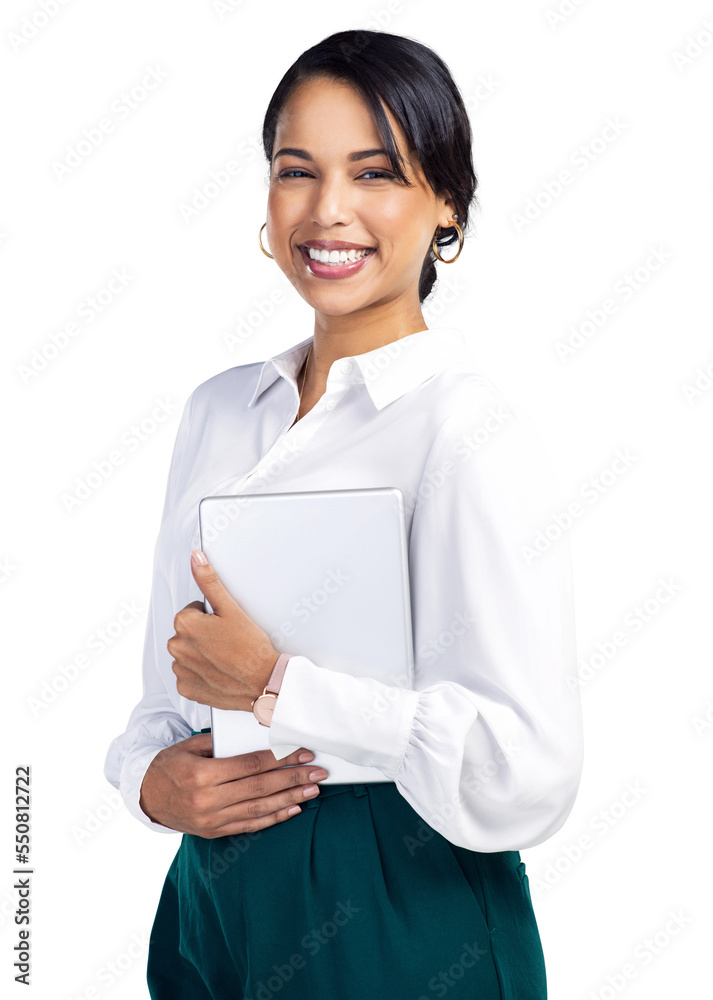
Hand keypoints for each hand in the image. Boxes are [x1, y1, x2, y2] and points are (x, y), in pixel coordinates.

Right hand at [139, 734, 328, 836]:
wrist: (146, 797)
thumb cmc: (169, 765)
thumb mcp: (189, 746)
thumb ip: (221, 743)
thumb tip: (258, 734)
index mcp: (201, 775)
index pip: (251, 765)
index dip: (280, 758)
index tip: (302, 752)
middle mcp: (208, 800)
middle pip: (260, 788)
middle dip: (293, 778)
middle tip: (318, 771)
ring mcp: (212, 820)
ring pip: (259, 808)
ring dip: (290, 799)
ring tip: (312, 789)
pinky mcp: (215, 831)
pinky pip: (250, 825)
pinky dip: (273, 817)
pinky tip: (293, 809)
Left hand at [167, 549, 279, 710]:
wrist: (263, 682)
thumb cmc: (250, 646)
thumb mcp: (231, 608)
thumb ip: (209, 581)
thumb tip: (196, 558)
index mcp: (184, 624)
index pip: (192, 612)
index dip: (211, 617)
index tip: (225, 627)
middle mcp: (177, 647)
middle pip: (188, 633)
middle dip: (203, 635)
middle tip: (228, 642)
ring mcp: (181, 670)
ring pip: (188, 654)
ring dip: (201, 654)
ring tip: (225, 657)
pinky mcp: (187, 688)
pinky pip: (189, 675)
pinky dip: (201, 673)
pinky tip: (219, 672)